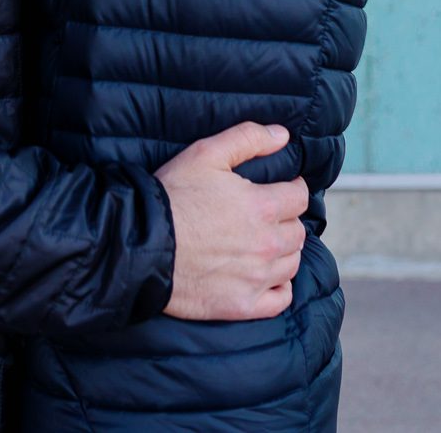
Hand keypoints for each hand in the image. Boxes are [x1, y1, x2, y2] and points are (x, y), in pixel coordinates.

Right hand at [155, 121, 309, 321]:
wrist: (141, 246)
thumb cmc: (172, 197)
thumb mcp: (205, 154)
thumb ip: (247, 138)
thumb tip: (282, 135)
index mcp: (262, 207)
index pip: (299, 197)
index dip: (292, 188)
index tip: (283, 188)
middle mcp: (267, 244)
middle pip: (297, 232)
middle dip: (287, 220)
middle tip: (269, 216)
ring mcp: (257, 278)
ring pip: (292, 263)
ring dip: (284, 252)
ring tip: (265, 244)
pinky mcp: (243, 304)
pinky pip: (281, 299)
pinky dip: (279, 288)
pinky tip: (267, 278)